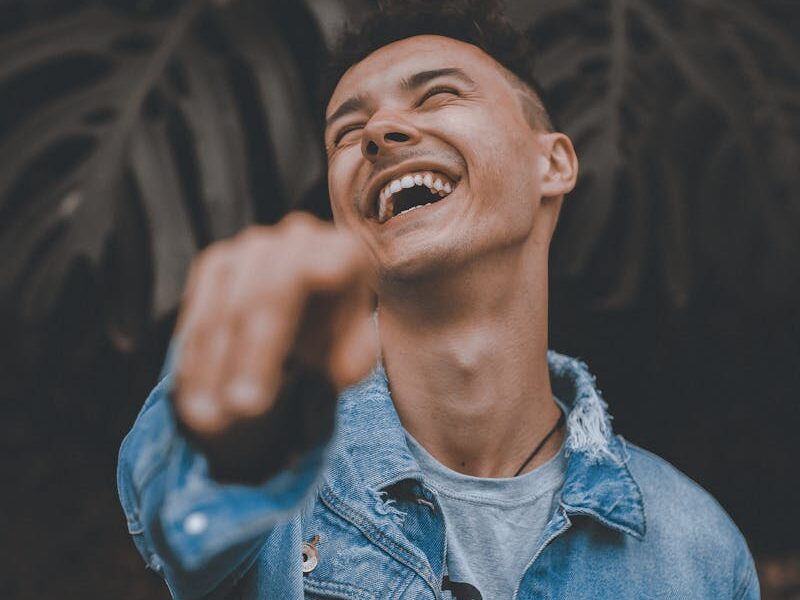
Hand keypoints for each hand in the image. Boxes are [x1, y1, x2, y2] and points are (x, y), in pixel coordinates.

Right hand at [172, 212, 376, 481]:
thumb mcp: (354, 354)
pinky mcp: (219, 263)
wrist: (316, 316)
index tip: (257, 397)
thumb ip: (353, 360)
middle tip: (238, 413)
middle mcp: (297, 237)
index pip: (297, 282)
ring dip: (212, 367)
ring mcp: (253, 246)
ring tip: (209, 421)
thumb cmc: (339, 337)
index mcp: (341, 252)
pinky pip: (197, 312)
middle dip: (246, 358)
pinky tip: (194, 397)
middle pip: (258, 295)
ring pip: (223, 307)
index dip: (268, 340)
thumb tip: (340, 371)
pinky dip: (195, 358)